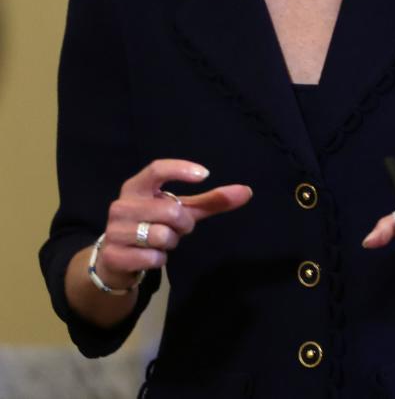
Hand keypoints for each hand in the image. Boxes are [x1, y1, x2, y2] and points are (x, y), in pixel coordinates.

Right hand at [94, 159, 252, 289]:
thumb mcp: (182, 210)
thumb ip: (211, 200)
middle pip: (170, 210)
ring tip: (161, 240)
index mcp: (137, 187)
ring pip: (162, 235)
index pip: (156, 169)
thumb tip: (247, 191)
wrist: (116, 258)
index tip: (205, 175)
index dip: (180, 169)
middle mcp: (121, 205)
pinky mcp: (113, 255)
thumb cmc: (153, 224)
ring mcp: (114, 230)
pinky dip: (160, 259)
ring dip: (171, 242)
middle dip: (184, 223)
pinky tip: (150, 256)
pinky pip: (154, 257)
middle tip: (177, 228)